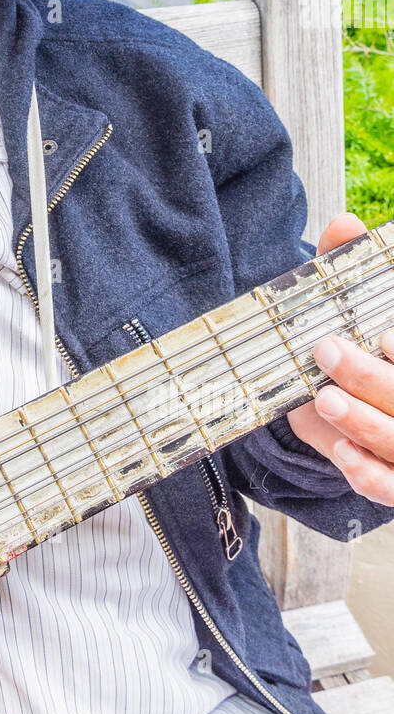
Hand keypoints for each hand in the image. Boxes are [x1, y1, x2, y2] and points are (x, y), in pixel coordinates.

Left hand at [288, 212, 393, 505]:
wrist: (350, 400)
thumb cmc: (363, 345)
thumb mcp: (358, 306)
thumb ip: (352, 266)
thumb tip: (344, 224)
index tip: (384, 335)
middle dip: (374, 381)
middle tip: (329, 350)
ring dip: (366, 424)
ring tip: (326, 398)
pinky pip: (390, 489)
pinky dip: (369, 475)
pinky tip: (344, 453)